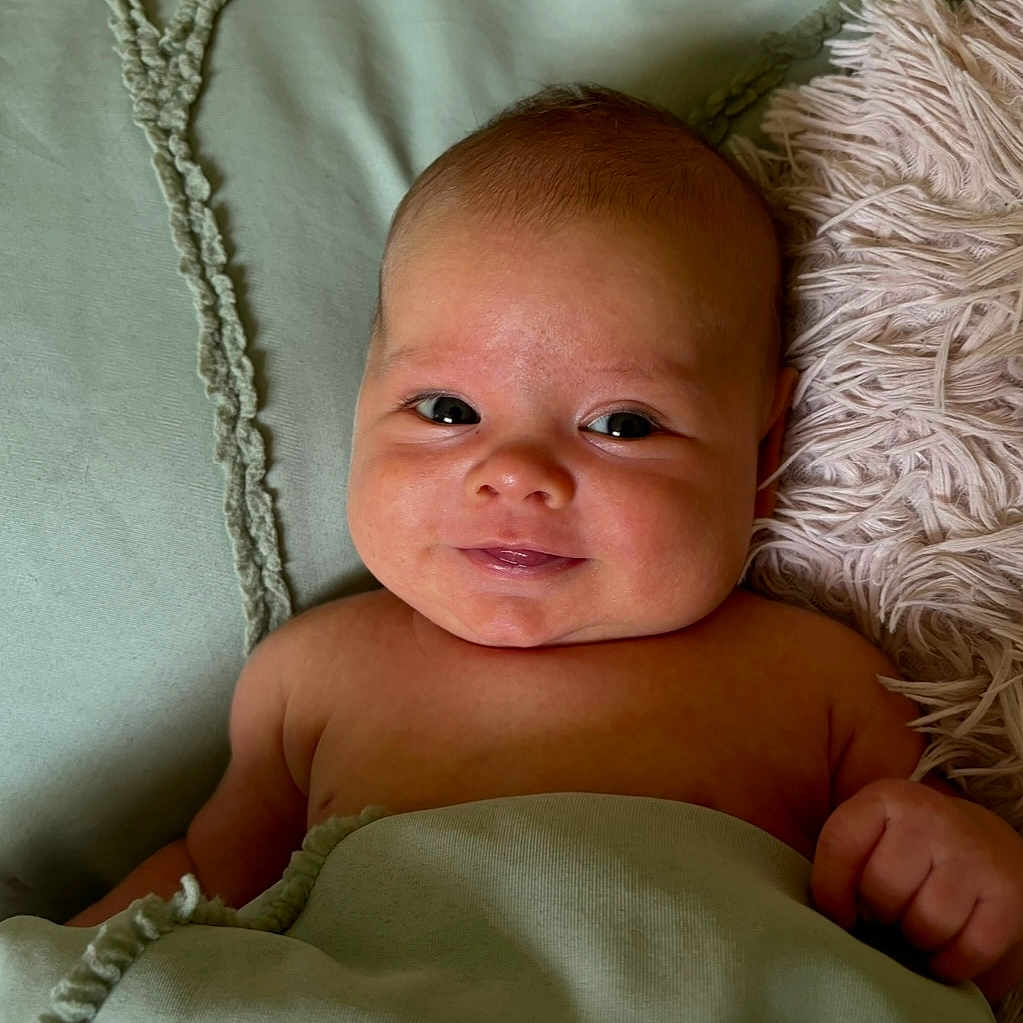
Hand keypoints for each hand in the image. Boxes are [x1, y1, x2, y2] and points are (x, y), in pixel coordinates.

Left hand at [811, 777, 1022, 1002]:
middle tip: (886, 915)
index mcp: (886, 797)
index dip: (830, 890)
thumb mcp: (870, 832)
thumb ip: (842, 860)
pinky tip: (943, 949)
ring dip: (915, 938)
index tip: (837, 914)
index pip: (840, 844)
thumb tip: (823, 916)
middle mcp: (930, 817)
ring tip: (914, 925)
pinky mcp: (1007, 892)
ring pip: (926, 923)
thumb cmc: (906, 847)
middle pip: (883, 890)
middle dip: (878, 914)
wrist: (981, 841)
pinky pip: (970, 949)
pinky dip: (951, 962)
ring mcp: (971, 853)